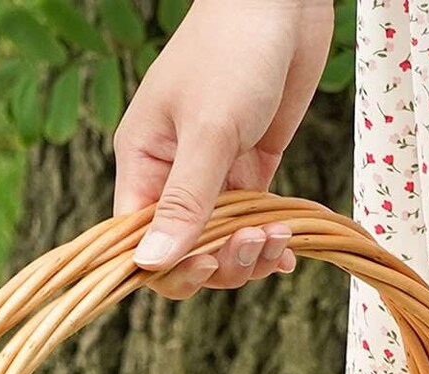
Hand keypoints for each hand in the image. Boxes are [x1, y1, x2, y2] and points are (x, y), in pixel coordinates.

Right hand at [113, 0, 333, 298]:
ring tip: (279, 238)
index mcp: (143, 164)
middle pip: (183, 254)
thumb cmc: (234, 49)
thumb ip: (184, 201)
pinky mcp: (249, 168)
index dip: (170, 268)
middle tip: (255, 242)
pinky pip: (251, 225)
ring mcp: (213, 175)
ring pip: (221, 246)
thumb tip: (151, 264)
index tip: (207, 264)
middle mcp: (172, 177)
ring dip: (250, 256)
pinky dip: (269, 243)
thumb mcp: (209, 129)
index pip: (139, 244)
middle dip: (219, 264)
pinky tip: (289, 249)